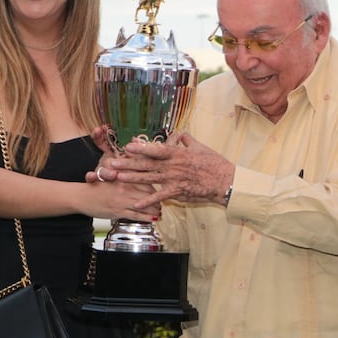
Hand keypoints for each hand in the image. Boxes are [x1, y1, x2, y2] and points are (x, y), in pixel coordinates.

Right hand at [83, 178, 161, 221]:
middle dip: (157, 200)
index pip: (145, 181)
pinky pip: (136, 215)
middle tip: (162, 204)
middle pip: (148, 194)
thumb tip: (135, 167)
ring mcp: (122, 200)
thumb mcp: (109, 172)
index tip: (158, 191)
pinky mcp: (118, 211)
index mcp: (123, 177)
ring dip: (155, 210)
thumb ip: (123, 171)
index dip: (154, 187)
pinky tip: (154, 219)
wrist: (81, 196)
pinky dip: (147, 218)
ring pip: (144, 205)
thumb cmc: (95, 185)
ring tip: (160, 212)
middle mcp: (125, 188)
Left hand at [99, 133, 234, 206]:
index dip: (141, 148)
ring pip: (149, 178)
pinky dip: (147, 200)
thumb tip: (180, 134)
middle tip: (113, 163)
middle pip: (147, 164)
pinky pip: (160, 196)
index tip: (128, 146)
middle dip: (128, 163)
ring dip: (132, 178)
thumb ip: (188, 140)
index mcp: (178, 153)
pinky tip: (135, 203)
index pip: (156, 149)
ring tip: (117, 178)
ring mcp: (174, 179)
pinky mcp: (178, 192)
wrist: (225, 181)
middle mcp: (173, 166)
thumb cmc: (215, 163)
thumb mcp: (201, 147)